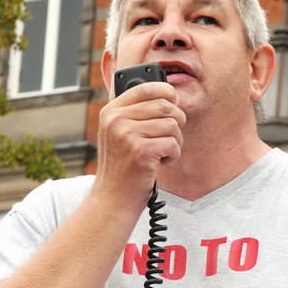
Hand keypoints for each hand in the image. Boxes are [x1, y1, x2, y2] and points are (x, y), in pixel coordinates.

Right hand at [92, 82, 185, 208]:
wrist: (112, 199)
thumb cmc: (122, 167)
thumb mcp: (118, 134)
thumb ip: (135, 113)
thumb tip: (168, 94)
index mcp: (111, 111)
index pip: (146, 88)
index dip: (167, 92)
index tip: (173, 102)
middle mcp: (116, 120)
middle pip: (165, 106)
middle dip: (176, 122)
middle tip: (169, 138)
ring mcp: (127, 135)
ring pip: (172, 125)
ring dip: (175, 142)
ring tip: (161, 154)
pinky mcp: (141, 152)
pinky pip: (173, 143)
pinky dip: (173, 155)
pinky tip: (159, 164)